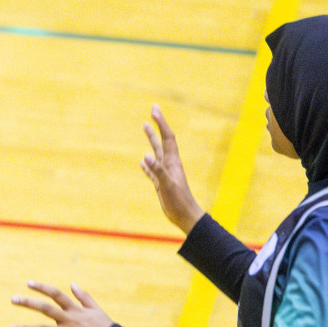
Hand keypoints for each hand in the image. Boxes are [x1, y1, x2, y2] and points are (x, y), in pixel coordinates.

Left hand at [10, 281, 112, 326]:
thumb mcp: (96, 309)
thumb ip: (84, 297)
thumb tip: (72, 284)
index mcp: (75, 310)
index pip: (56, 295)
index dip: (42, 288)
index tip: (28, 283)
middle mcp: (70, 321)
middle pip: (46, 310)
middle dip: (29, 303)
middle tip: (13, 299)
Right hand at [141, 105, 202, 233]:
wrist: (185, 216)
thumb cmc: (179, 202)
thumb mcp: (167, 185)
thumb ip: (157, 171)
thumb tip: (145, 156)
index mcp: (172, 162)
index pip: (167, 138)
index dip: (161, 124)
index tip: (154, 110)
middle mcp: (169, 164)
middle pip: (161, 141)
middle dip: (157, 126)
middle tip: (152, 111)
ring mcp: (164, 173)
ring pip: (155, 152)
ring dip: (150, 139)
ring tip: (145, 127)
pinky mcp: (160, 183)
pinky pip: (151, 169)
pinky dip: (146, 163)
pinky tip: (142, 161)